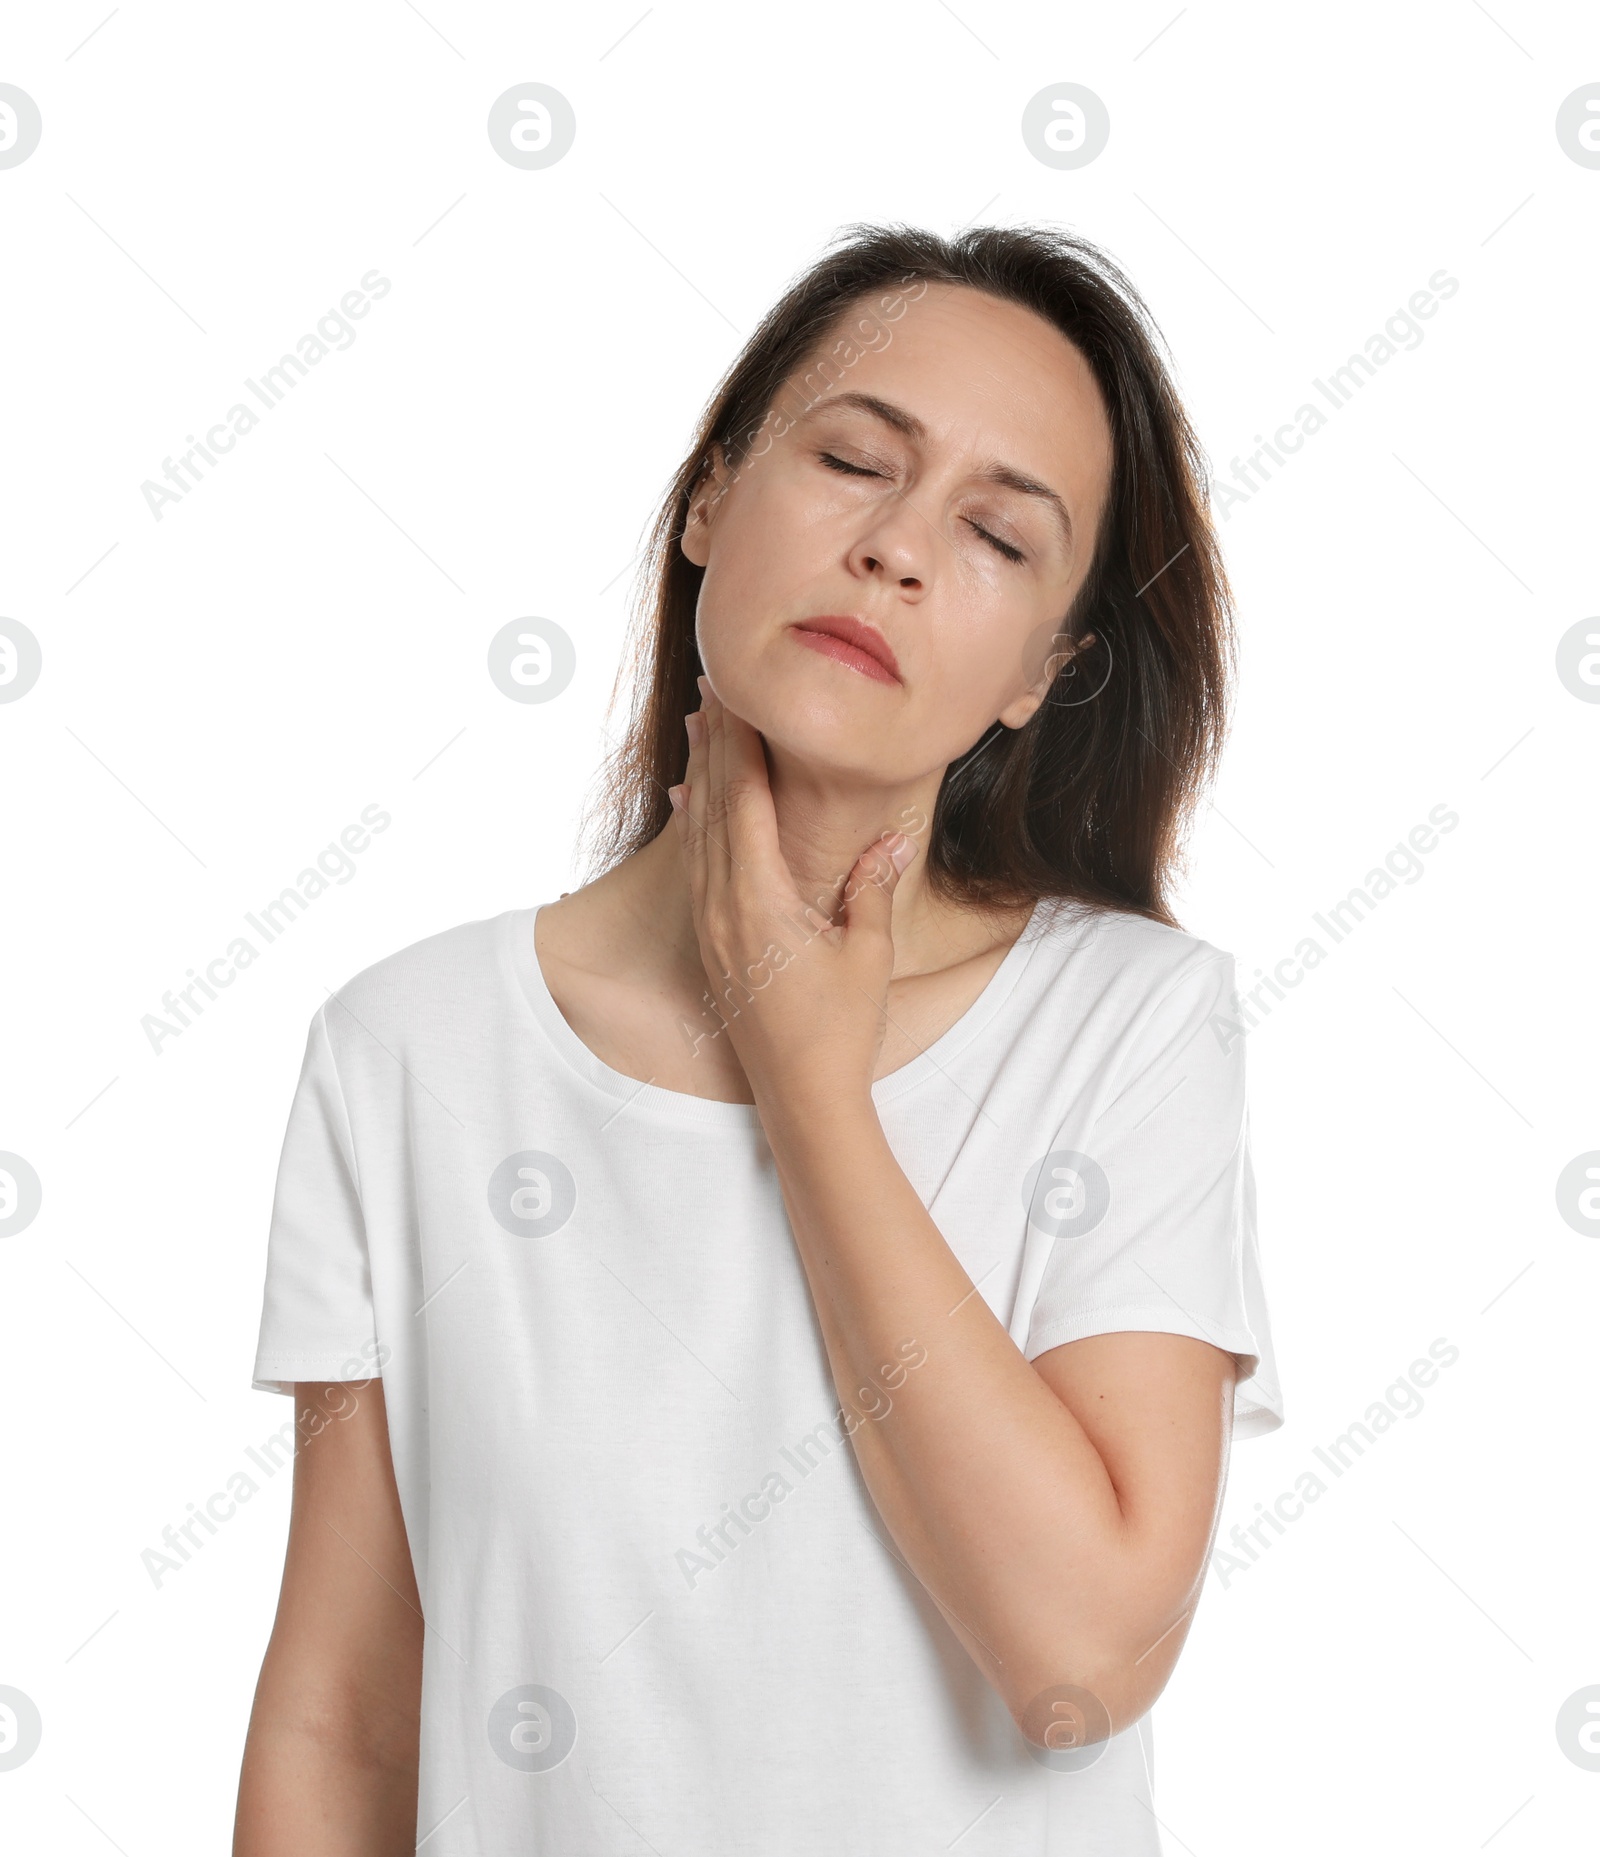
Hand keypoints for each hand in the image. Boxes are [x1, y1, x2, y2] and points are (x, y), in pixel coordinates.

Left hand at [669, 677, 917, 1105]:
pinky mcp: (712, 941)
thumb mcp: (866, 953)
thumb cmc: (839, 1029)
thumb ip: (871, 888)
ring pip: (698, 832)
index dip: (739, 745)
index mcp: (759, 900)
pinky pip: (695, 864)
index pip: (745, 802)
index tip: (736, 695)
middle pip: (713, 806)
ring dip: (700, 775)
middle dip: (715, 744)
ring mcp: (712, 925)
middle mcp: (723, 906)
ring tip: (698, 726)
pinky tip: (688, 800)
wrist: (800, 1096)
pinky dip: (694, 821)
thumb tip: (891, 836)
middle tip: (713, 689)